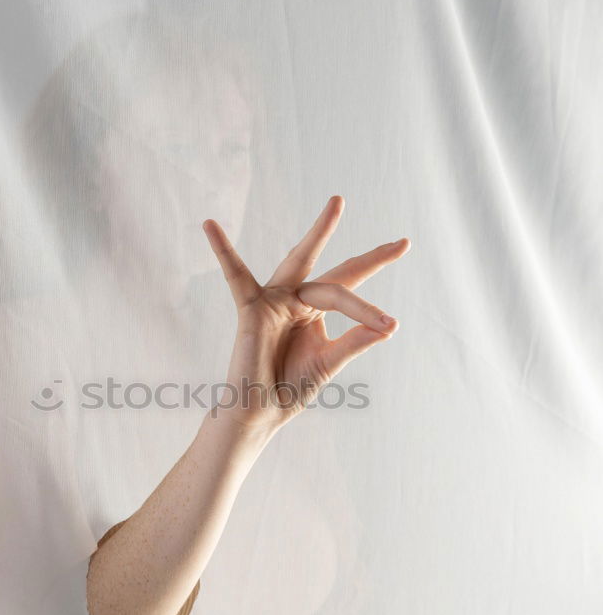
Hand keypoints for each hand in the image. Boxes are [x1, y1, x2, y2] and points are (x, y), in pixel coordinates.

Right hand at [202, 195, 409, 433]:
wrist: (260, 410)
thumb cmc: (289, 387)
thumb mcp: (329, 362)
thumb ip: (355, 342)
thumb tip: (389, 326)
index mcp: (315, 312)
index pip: (350, 296)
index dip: (372, 308)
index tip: (392, 325)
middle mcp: (297, 300)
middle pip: (338, 273)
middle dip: (370, 259)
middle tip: (404, 243)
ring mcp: (275, 301)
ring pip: (302, 262)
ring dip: (319, 233)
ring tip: (338, 204)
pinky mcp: (251, 308)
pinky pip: (237, 276)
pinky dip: (223, 251)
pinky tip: (211, 227)